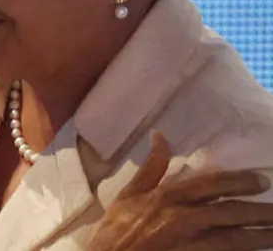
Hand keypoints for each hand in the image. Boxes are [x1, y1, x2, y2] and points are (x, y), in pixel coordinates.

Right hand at [86, 132, 272, 250]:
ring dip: (261, 236)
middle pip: (232, 212)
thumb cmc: (117, 228)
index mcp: (168, 196)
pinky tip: (255, 250)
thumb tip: (159, 136)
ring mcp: (191, 243)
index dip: (240, 182)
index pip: (212, 184)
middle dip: (260, 211)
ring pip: (236, 238)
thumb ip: (151, 167)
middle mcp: (184, 218)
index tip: (261, 181)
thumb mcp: (129, 193)